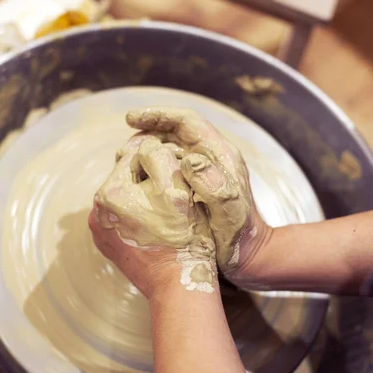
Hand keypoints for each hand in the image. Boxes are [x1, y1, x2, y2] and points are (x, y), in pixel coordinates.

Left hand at [89, 134, 216, 297]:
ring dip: (143, 195)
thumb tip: (146, 143)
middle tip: (174, 189)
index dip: (161, 157)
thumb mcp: (176, 186)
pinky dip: (137, 215)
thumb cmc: (183, 236)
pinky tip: (156, 224)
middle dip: (149, 177)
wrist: (178, 284)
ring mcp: (100, 230)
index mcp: (110, 192)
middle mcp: (97, 211)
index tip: (178, 170)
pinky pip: (122, 217)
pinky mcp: (108, 244)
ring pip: (125, 196)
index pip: (135, 155)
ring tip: (166, 209)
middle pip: (127, 176)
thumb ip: (158, 154)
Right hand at [125, 108, 273, 284]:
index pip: (186, 121)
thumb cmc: (241, 235)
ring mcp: (201, 172)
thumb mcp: (229, 210)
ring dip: (144, 153)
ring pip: (167, 151)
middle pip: (173, 133)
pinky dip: (149, 171)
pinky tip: (135, 184)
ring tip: (123, 164)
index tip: (131, 119)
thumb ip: (213, 185)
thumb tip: (190, 159)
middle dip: (145, 135)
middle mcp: (210, 158)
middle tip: (122, 152)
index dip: (158, 115)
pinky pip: (167, 170)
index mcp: (219, 154)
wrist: (250, 257)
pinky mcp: (193, 188)